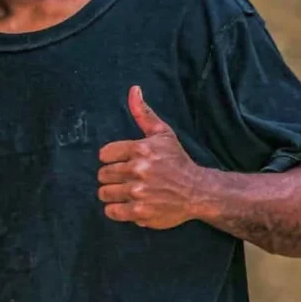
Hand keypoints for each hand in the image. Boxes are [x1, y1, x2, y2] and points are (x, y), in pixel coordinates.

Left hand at [98, 85, 204, 228]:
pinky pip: (112, 211)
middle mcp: (138, 170)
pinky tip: (126, 205)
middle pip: (103, 174)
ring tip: (126, 191)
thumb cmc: (177, 161)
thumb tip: (133, 89)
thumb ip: (143, 113)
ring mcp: (139, 192)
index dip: (111, 159)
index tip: (122, 162)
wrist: (197, 191)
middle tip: (126, 178)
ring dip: (113, 193)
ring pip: (105, 193)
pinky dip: (115, 209)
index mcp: (141, 149)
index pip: (104, 154)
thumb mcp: (162, 133)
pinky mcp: (140, 212)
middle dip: (112, 176)